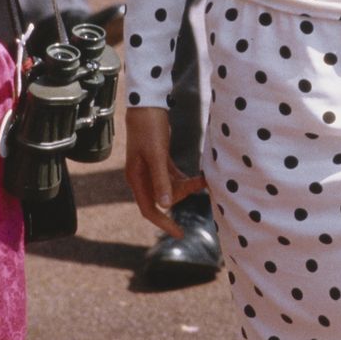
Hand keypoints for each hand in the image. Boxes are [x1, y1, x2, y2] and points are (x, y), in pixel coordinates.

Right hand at [125, 106, 207, 237]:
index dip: (164, 223)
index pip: (149, 209)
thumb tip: (164, 206)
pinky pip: (173, 177)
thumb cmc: (149, 128)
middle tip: (201, 185)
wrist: (148, 105)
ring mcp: (150, 169)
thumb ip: (161, 180)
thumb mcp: (156, 154)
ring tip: (204, 180)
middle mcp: (142, 177)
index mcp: (136, 178)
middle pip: (163, 198)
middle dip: (182, 195)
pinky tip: (198, 177)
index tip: (180, 234)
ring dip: (186, 187)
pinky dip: (185, 178)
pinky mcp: (159, 160)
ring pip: (170, 187)